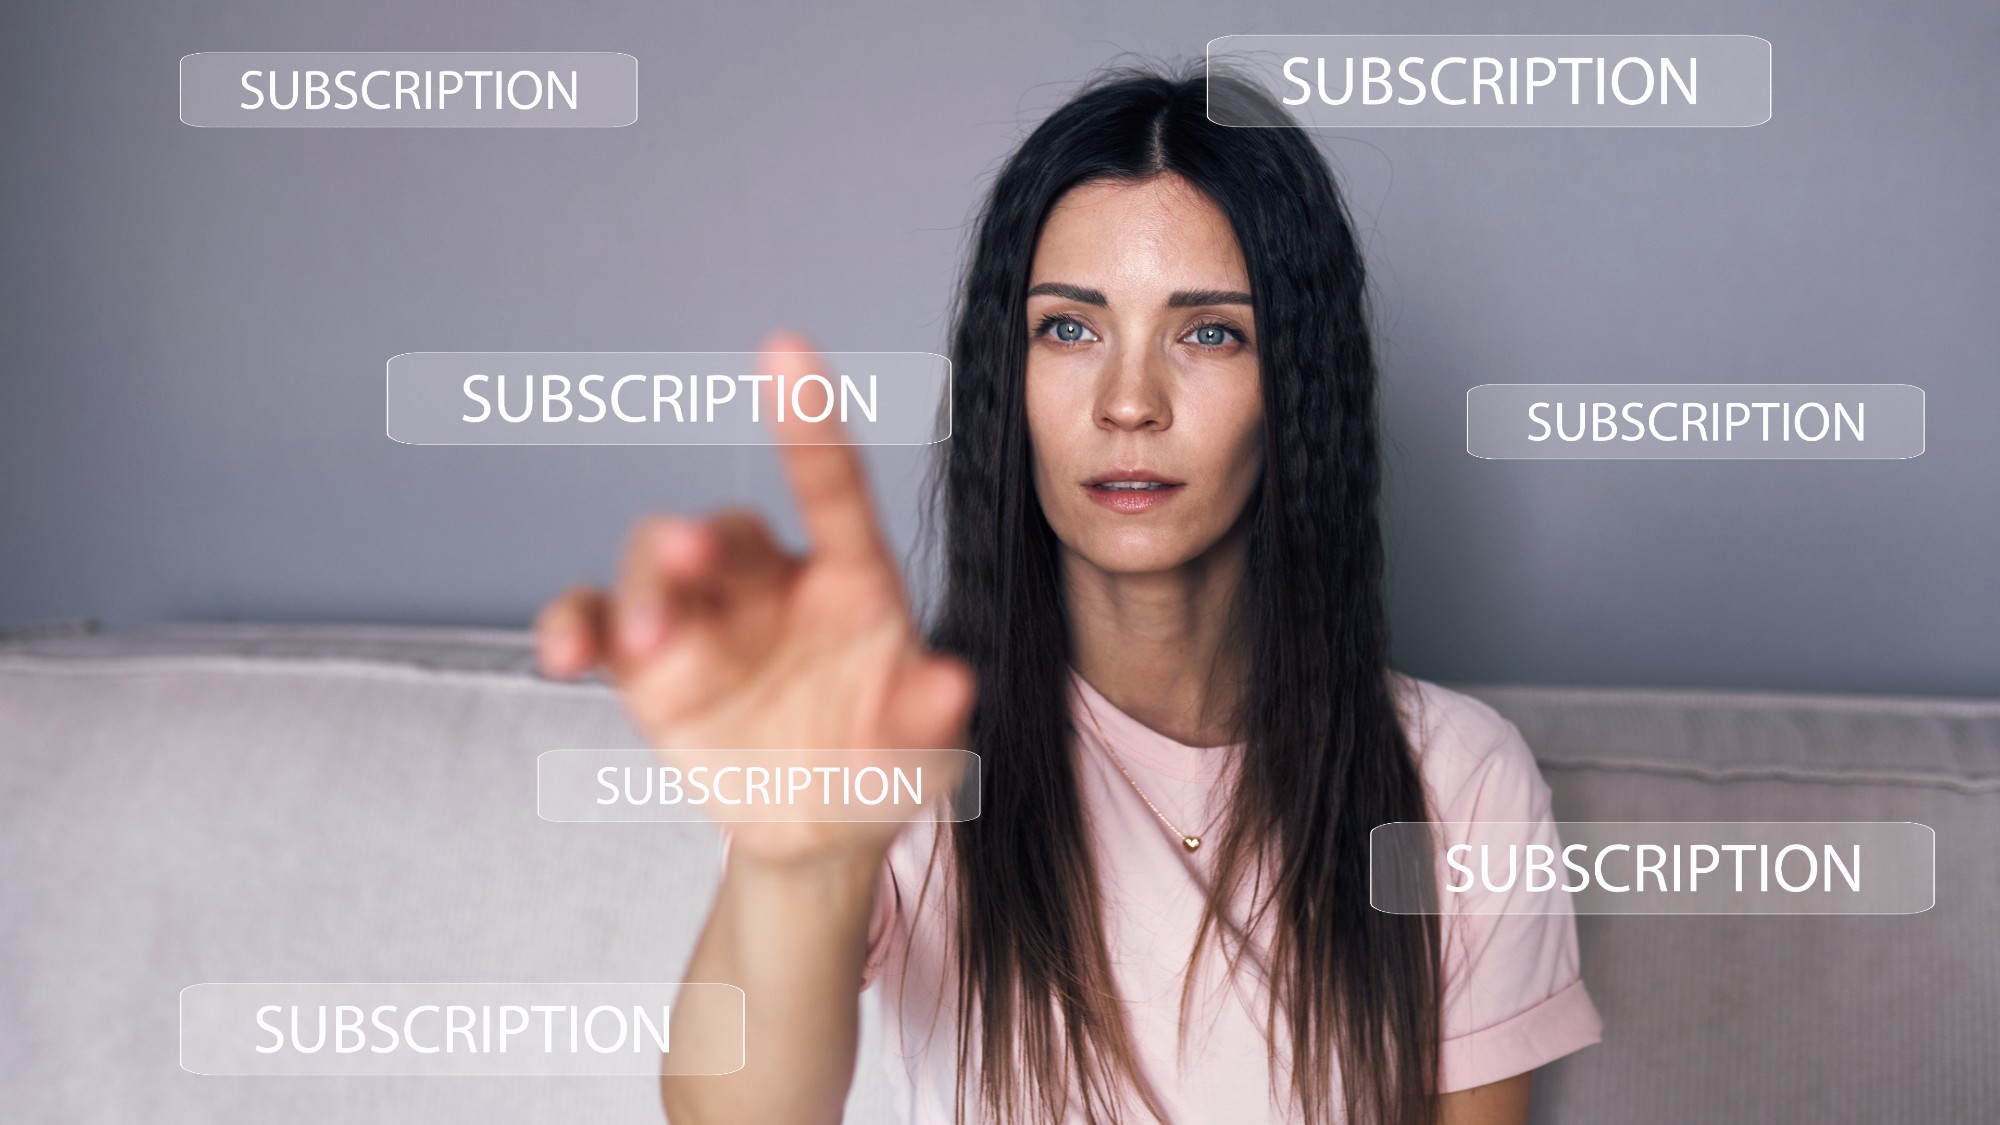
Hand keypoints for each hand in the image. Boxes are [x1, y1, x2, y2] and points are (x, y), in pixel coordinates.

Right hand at [532, 333, 976, 866]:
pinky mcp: (643, 664)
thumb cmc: (883, 764)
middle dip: (699, 540)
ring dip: (641, 589)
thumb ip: (928, 717)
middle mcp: (770, 583)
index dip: (807, 421)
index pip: (831, 489)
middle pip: (725, 533)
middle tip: (691, 556)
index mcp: (852, 581)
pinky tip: (565, 657)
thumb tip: (951, 684)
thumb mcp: (921, 755)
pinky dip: (572, 626)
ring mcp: (702, 619)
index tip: (783, 347)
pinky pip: (594, 621)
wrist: (821, 829)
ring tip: (646, 643)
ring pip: (653, 564)